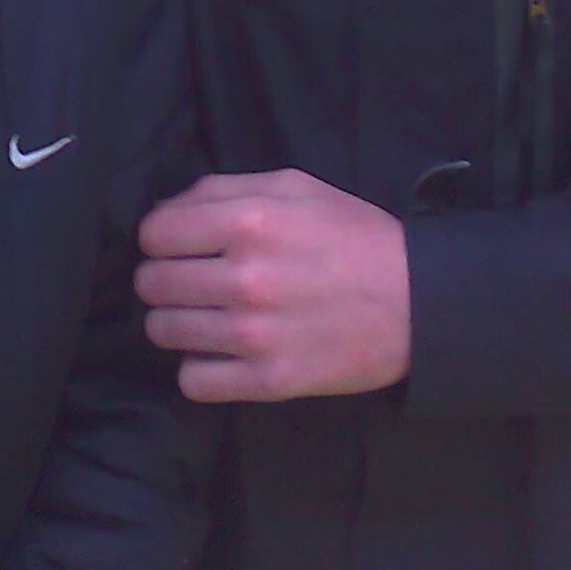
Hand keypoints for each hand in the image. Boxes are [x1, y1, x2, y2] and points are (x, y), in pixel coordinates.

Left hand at [135, 169, 410, 402]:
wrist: (418, 303)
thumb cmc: (354, 237)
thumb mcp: (295, 187)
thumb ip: (223, 189)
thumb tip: (164, 213)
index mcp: (250, 222)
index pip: (154, 233)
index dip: (161, 236)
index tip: (179, 244)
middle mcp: (246, 278)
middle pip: (152, 283)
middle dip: (163, 278)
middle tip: (191, 280)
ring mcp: (255, 335)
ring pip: (164, 331)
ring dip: (176, 321)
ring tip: (204, 314)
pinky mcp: (269, 382)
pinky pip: (193, 381)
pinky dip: (199, 367)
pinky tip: (219, 351)